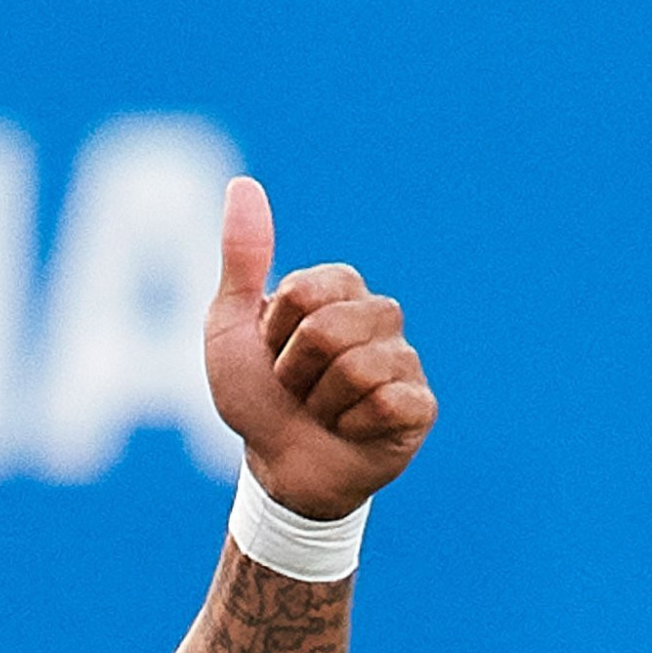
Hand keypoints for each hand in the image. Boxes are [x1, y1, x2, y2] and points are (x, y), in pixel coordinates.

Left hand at [202, 174, 435, 521]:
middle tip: (297, 389)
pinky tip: (352, 431)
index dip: (275, 332)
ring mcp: (404, 360)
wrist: (280, 469)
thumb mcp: (230, 326)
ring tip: (321, 412)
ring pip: (356, 369)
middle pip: (330, 330)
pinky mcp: (420, 406)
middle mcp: (379, 316)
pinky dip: (353, 427)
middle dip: (295, 372)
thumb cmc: (257, 397)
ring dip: (320, 404)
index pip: (306, 292)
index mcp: (340, 288)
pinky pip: (388, 404)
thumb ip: (241, 258)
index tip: (274, 353)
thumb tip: (243, 183)